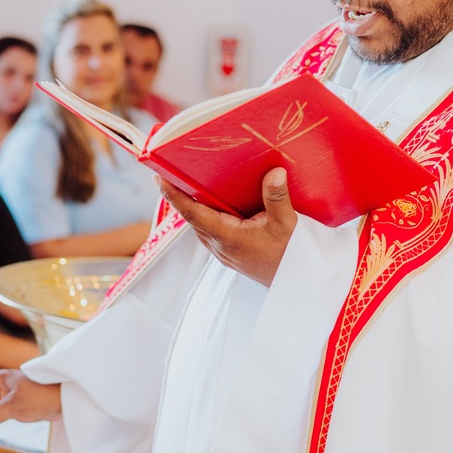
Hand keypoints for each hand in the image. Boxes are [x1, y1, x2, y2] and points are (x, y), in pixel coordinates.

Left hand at [157, 167, 296, 286]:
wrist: (294, 282)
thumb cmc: (289, 255)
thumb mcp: (287, 224)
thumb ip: (277, 198)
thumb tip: (275, 172)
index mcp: (227, 237)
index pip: (193, 214)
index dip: (174, 196)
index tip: (159, 179)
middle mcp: (219, 245)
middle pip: (192, 217)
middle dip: (179, 195)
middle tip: (170, 170)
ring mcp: (221, 251)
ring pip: (199, 224)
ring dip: (191, 205)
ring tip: (186, 182)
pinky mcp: (227, 252)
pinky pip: (209, 229)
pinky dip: (205, 213)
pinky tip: (211, 201)